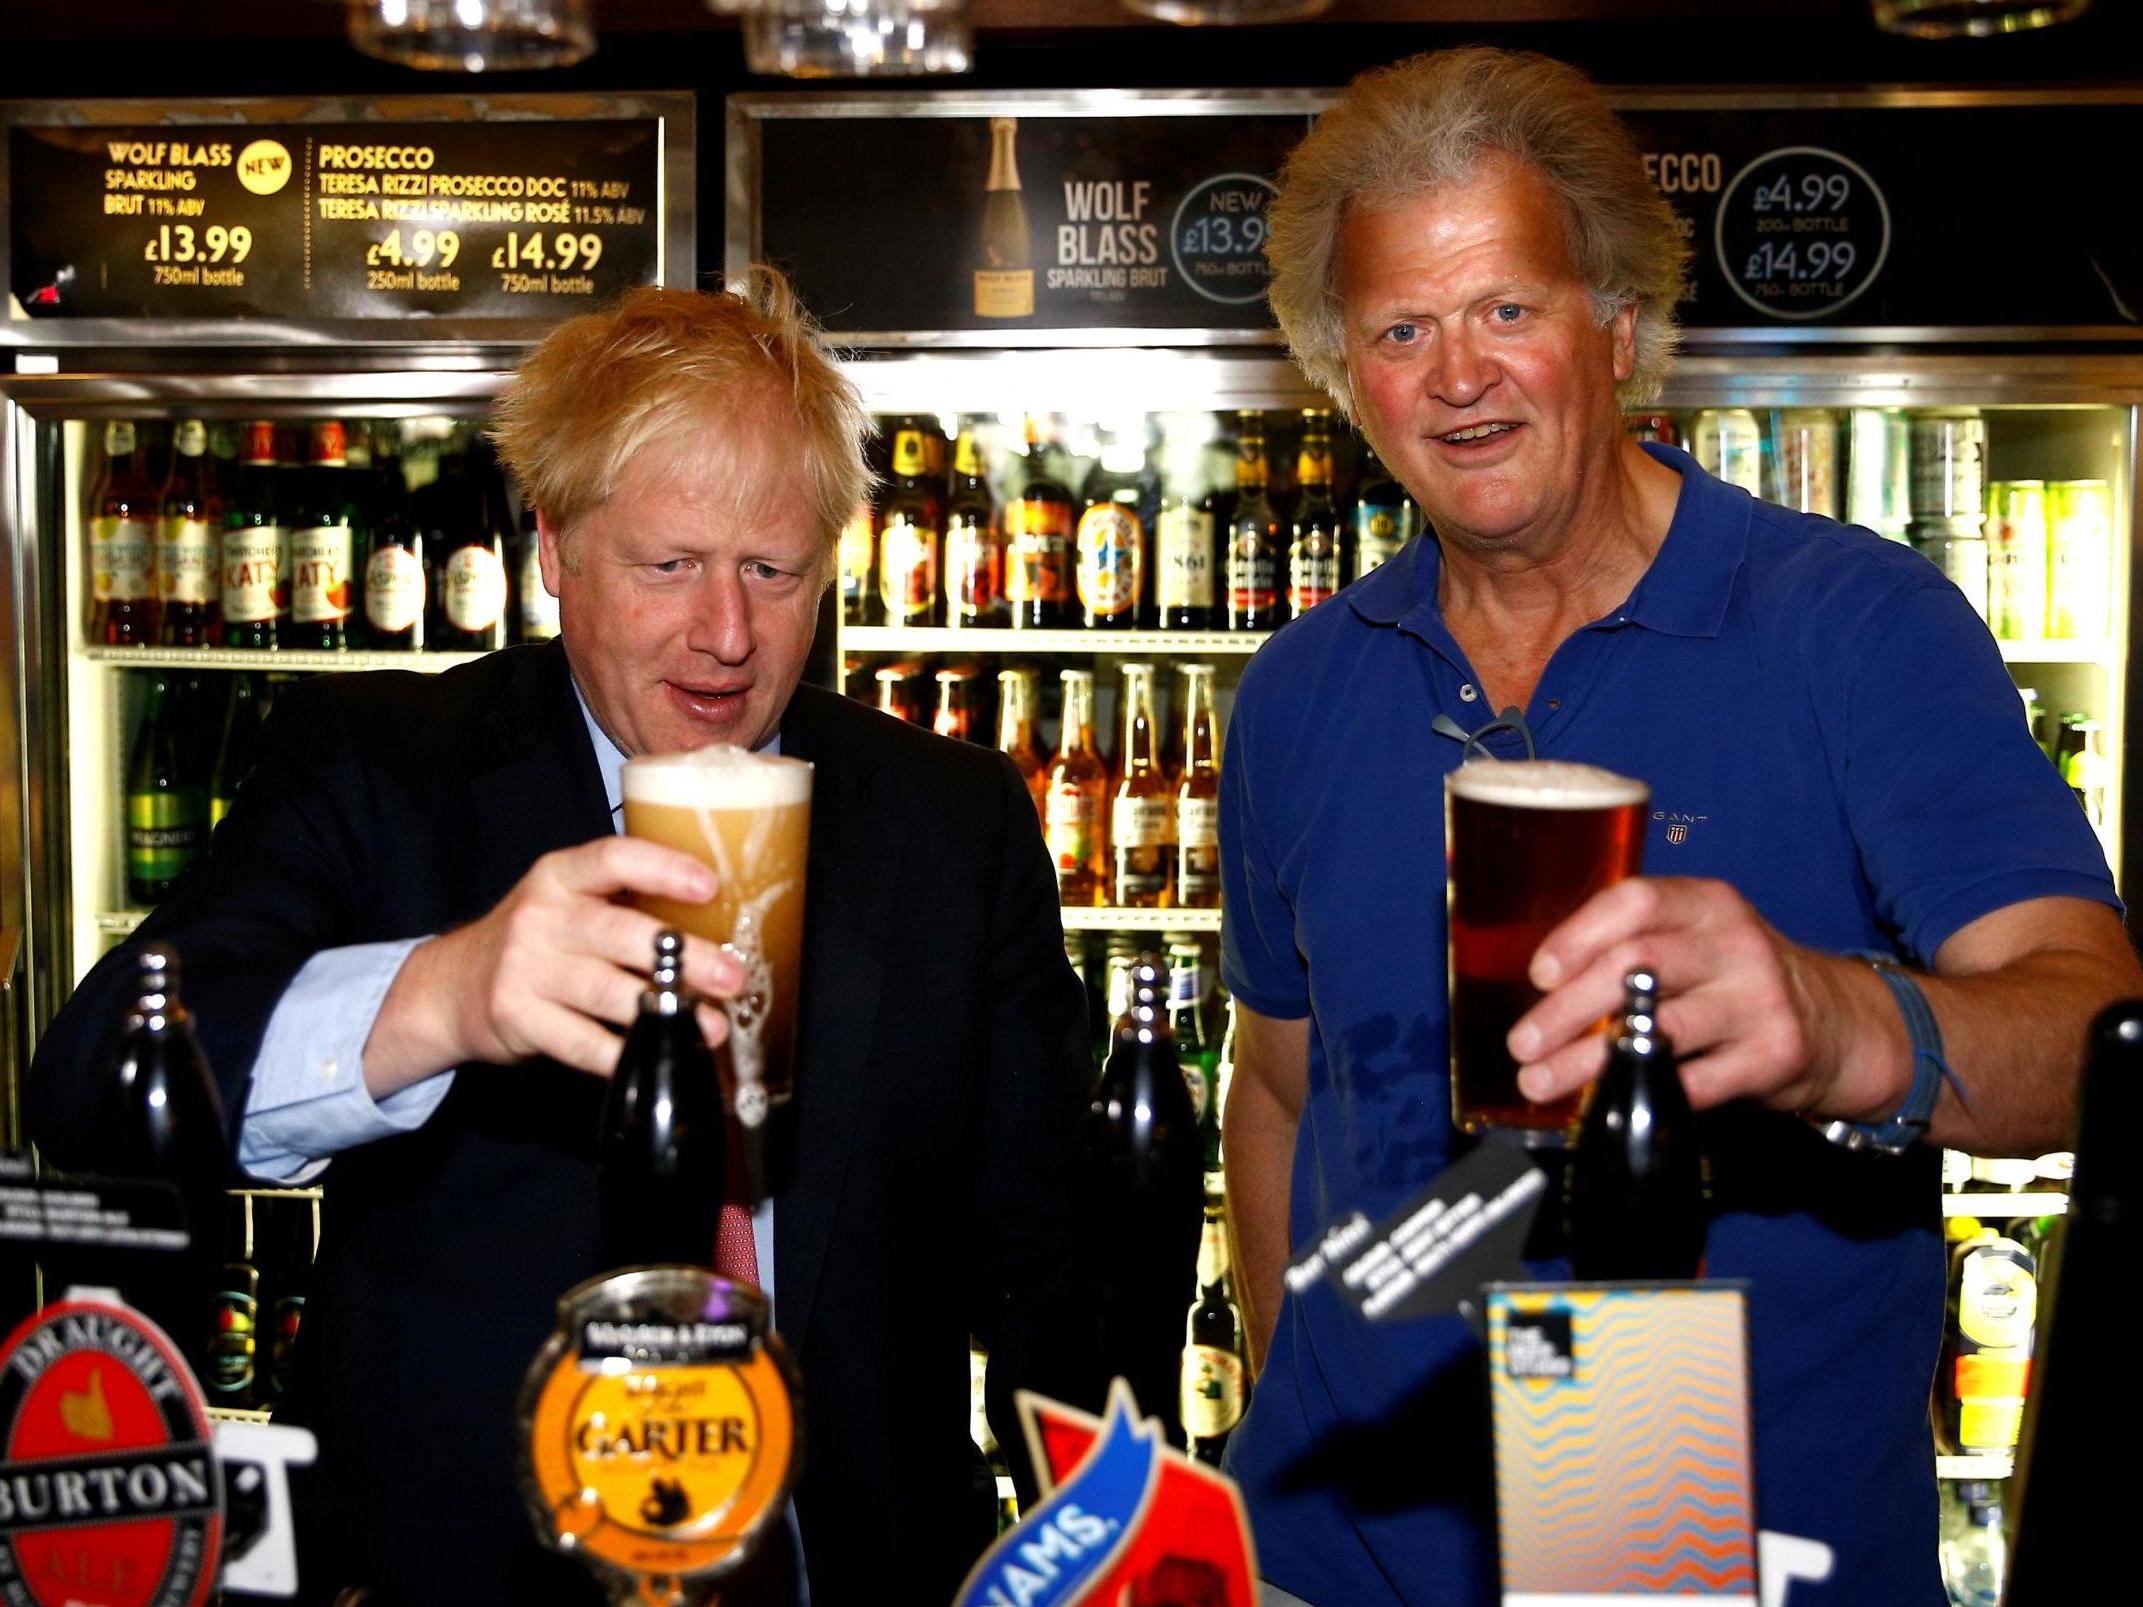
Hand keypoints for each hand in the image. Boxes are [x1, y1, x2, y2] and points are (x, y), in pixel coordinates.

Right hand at [370, 836, 742, 1090]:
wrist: (452, 986)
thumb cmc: (537, 940)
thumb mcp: (568, 902)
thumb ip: (625, 904)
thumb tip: (718, 927)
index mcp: (560, 876)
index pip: (613, 858)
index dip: (663, 868)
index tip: (710, 886)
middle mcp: (540, 916)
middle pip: (619, 932)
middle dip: (683, 957)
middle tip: (731, 977)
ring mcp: (526, 968)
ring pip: (606, 990)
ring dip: (665, 1011)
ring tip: (710, 1026)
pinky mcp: (518, 1018)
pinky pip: (583, 1041)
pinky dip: (625, 1053)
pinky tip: (658, 1054)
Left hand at [1503, 875, 1845, 1117]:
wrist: (1838, 1023)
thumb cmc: (1735, 980)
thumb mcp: (1698, 940)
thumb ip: (1633, 948)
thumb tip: (1541, 989)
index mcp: (1706, 904)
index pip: (1635, 902)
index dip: (1579, 935)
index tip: (1540, 974)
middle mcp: (1735, 943)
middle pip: (1638, 965)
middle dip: (1568, 1009)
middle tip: (1522, 1042)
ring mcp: (1759, 999)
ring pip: (1659, 1028)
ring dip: (1587, 1060)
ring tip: (1540, 1081)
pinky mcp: (1775, 1055)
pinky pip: (1694, 1081)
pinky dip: (1642, 1092)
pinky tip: (1605, 1103)